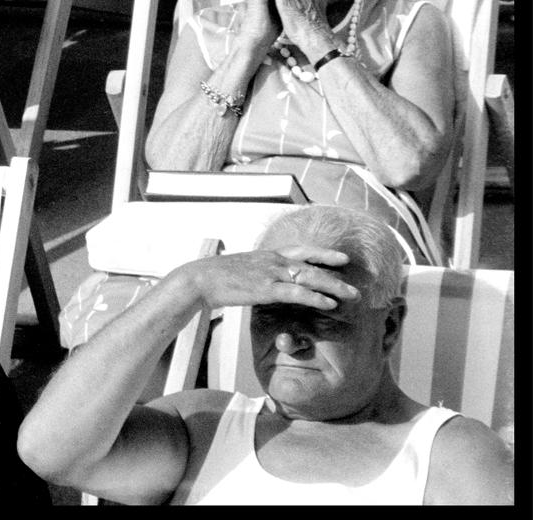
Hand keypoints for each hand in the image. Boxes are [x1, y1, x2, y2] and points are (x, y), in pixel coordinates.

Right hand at [176, 244, 359, 312]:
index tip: (342, 258)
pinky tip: (329, 304)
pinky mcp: (266, 289)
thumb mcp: (242, 269)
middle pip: (312, 264)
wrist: (200, 278)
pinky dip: (316, 298)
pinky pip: (297, 293)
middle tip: (355, 285)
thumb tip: (266, 281)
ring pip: (310, 278)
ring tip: (352, 296)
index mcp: (268, 255)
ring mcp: (271, 273)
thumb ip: (258, 273)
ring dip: (334, 287)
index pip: (302, 250)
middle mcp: (273, 261)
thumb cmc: (217, 277)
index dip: (324, 254)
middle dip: (336, 274)